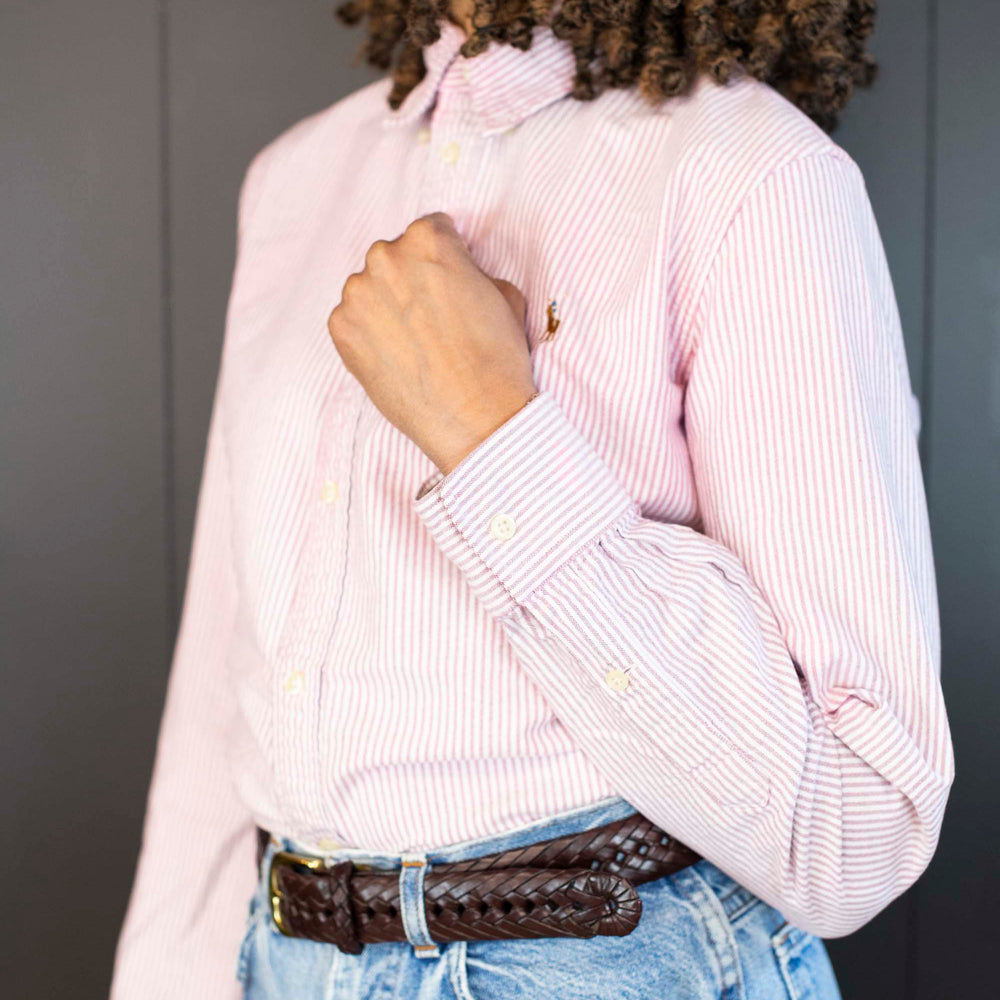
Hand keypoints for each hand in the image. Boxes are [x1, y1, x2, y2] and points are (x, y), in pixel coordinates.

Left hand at [326, 212, 537, 475]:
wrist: (476, 419)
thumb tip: (456, 271)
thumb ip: (471, 269)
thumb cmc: (497, 360)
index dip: (446, 258)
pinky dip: (370, 334)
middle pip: (395, 256)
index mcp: (428, 239)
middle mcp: (385, 257)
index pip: (431, 230)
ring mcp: (357, 294)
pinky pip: (353, 320)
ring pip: (370, 288)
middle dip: (411, 279)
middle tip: (433, 317)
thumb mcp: (505, 294)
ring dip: (387, 305)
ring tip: (415, 342)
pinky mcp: (341, 329)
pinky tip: (398, 357)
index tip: (450, 283)